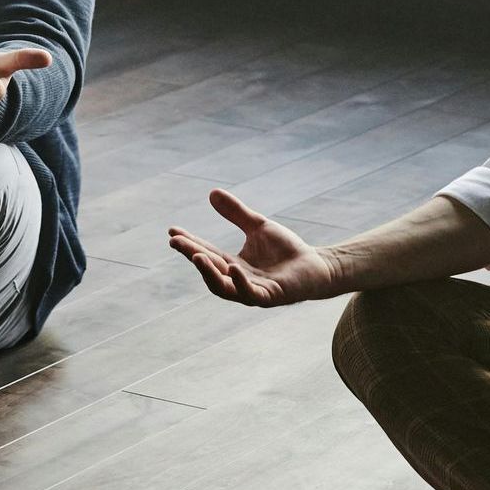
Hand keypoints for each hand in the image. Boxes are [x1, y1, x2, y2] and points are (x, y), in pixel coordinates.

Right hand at [167, 188, 339, 306]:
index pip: (205, 253)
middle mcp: (237, 280)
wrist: (316, 266)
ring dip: (208, 273)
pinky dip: (240, 282)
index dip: (188, 243)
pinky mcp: (269, 296)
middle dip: (191, 255)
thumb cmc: (287, 250)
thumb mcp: (258, 226)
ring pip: (223, 287)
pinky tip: (233, 267)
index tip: (172, 231)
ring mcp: (252, 291)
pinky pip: (250, 293)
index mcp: (232, 265)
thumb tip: (212, 193)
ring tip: (196, 255)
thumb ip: (235, 213)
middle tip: (176, 241)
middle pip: (209, 269)